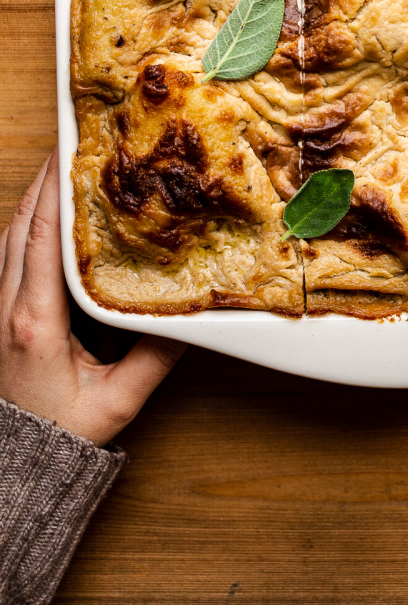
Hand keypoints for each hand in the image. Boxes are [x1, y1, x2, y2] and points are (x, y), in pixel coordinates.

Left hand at [0, 151, 184, 445]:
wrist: (13, 464)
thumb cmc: (60, 435)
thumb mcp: (116, 401)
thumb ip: (155, 359)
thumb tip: (193, 319)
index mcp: (33, 319)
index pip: (42, 238)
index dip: (56, 190)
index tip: (74, 151)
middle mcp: (7, 304)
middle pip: (20, 223)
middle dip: (46, 178)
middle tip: (77, 140)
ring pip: (9, 233)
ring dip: (36, 197)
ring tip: (66, 164)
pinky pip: (7, 252)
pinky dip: (28, 222)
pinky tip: (49, 213)